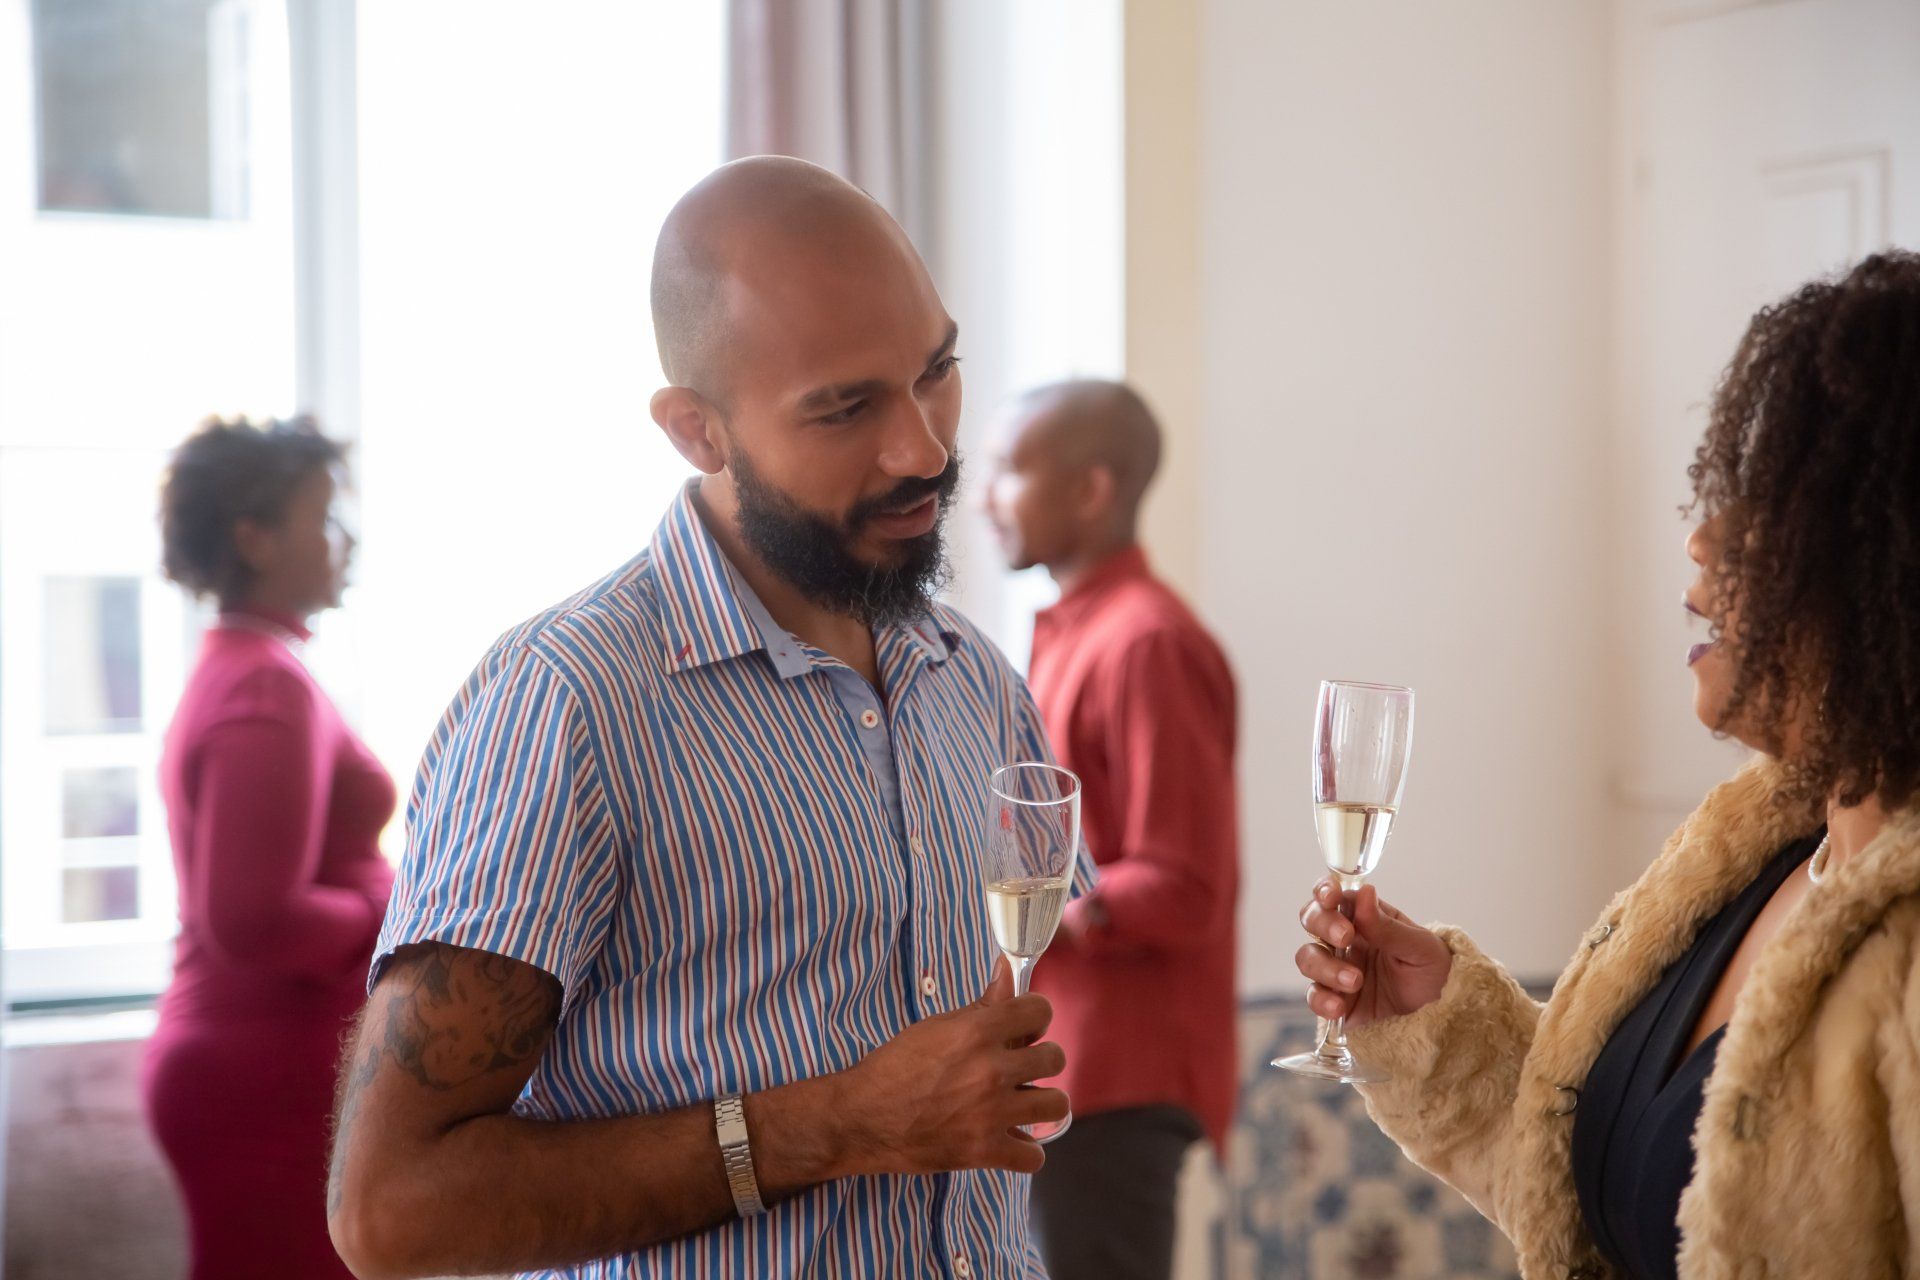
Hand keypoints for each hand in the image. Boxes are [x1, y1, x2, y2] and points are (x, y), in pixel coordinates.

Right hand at [836, 958, 1066, 1175]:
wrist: (862, 1118)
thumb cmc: (895, 1066)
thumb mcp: (937, 1027)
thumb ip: (981, 1003)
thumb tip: (1006, 967)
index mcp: (977, 1033)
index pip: (1040, 1011)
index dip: (1035, 1017)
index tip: (1026, 1027)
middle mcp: (991, 1071)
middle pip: (1055, 1058)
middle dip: (1041, 1059)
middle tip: (1022, 1068)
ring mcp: (991, 1114)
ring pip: (1056, 1105)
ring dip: (1042, 1103)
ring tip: (1024, 1103)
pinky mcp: (984, 1152)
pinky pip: (1034, 1157)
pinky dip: (1026, 1152)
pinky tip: (1012, 1140)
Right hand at [1295, 878, 1450, 1029]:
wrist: (1442, 1014)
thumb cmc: (1433, 971)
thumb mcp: (1421, 947)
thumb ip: (1389, 926)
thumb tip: (1365, 892)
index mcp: (1364, 919)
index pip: (1334, 896)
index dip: (1325, 891)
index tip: (1331, 896)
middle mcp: (1344, 942)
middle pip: (1312, 921)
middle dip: (1323, 924)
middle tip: (1346, 937)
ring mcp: (1336, 971)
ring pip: (1308, 958)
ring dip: (1326, 967)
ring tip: (1355, 981)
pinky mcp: (1335, 1001)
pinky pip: (1314, 997)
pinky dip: (1321, 1001)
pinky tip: (1339, 1007)